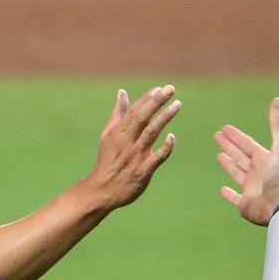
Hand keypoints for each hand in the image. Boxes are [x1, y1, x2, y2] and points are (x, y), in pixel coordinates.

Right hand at [83, 86, 178, 210]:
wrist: (102, 191)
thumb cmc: (107, 161)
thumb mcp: (108, 135)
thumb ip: (118, 114)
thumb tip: (122, 92)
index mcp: (119, 133)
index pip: (134, 111)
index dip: (147, 99)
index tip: (159, 88)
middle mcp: (127, 142)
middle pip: (142, 118)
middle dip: (156, 102)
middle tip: (170, 89)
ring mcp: (135, 157)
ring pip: (151, 133)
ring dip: (164, 118)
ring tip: (177, 105)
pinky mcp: (143, 171)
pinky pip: (156, 158)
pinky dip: (165, 148)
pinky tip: (172, 137)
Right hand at [216, 97, 278, 226]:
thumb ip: (277, 124)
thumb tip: (278, 99)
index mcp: (264, 159)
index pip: (247, 144)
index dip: (236, 136)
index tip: (224, 128)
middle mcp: (257, 173)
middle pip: (240, 156)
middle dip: (229, 146)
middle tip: (217, 136)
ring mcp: (251, 188)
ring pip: (237, 174)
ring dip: (228, 165)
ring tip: (219, 156)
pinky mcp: (245, 204)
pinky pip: (235, 198)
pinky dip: (228, 194)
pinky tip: (222, 189)